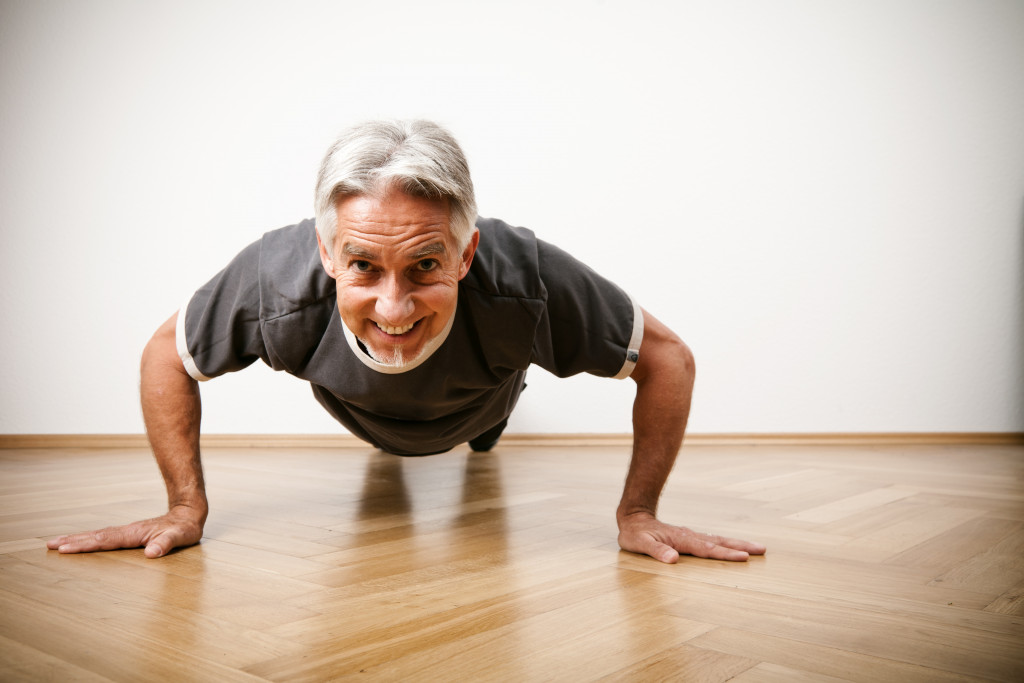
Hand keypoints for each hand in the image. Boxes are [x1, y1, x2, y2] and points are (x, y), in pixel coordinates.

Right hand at [46, 505, 204, 558]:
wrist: (189, 513)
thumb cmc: (185, 528)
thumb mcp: (181, 537)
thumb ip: (167, 543)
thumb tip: (151, 553)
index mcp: (135, 533)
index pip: (106, 539)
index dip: (86, 544)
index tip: (65, 548)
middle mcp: (128, 531)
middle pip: (96, 535)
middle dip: (73, 540)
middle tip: (50, 545)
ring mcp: (128, 532)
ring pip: (99, 535)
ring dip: (78, 538)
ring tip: (57, 543)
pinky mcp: (131, 534)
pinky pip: (106, 537)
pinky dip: (90, 539)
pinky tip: (83, 543)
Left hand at [618, 512, 765, 562]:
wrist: (633, 517)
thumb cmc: (635, 533)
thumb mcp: (639, 543)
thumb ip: (655, 550)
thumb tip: (673, 559)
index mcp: (681, 539)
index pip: (707, 549)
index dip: (725, 554)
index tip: (744, 557)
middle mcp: (690, 536)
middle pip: (719, 542)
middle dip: (741, 546)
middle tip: (763, 549)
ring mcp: (691, 536)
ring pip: (718, 540)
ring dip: (738, 544)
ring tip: (757, 547)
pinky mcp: (689, 538)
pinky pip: (712, 541)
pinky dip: (726, 544)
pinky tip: (734, 547)